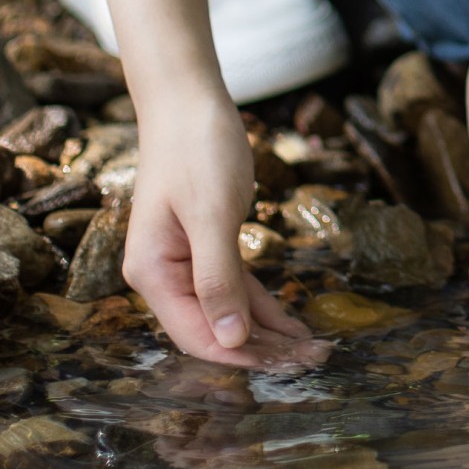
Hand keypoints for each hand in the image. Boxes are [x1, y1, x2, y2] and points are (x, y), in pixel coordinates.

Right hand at [124, 96, 324, 368]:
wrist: (189, 101)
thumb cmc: (197, 149)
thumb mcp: (212, 213)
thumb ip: (218, 278)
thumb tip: (230, 338)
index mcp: (153, 273)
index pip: (197, 335)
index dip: (242, 355)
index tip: (289, 367)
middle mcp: (163, 276)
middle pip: (214, 330)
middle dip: (262, 350)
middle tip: (315, 361)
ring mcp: (183, 263)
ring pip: (229, 313)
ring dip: (269, 333)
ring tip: (314, 350)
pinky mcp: (206, 248)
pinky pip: (236, 289)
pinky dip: (265, 307)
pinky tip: (294, 325)